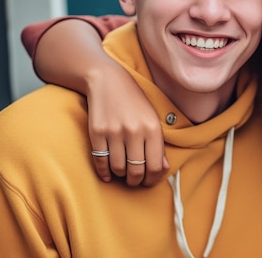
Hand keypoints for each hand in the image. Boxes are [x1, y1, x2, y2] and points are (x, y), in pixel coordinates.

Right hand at [87, 62, 168, 185]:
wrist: (108, 81)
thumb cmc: (134, 102)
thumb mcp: (152, 118)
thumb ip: (158, 144)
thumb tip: (164, 168)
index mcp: (153, 128)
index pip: (156, 166)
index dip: (152, 179)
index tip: (148, 181)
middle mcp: (135, 131)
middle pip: (136, 171)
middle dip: (136, 181)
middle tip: (134, 180)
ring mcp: (115, 132)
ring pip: (118, 168)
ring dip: (120, 175)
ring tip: (122, 171)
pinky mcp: (97, 133)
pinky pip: (101, 162)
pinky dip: (104, 172)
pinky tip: (108, 173)